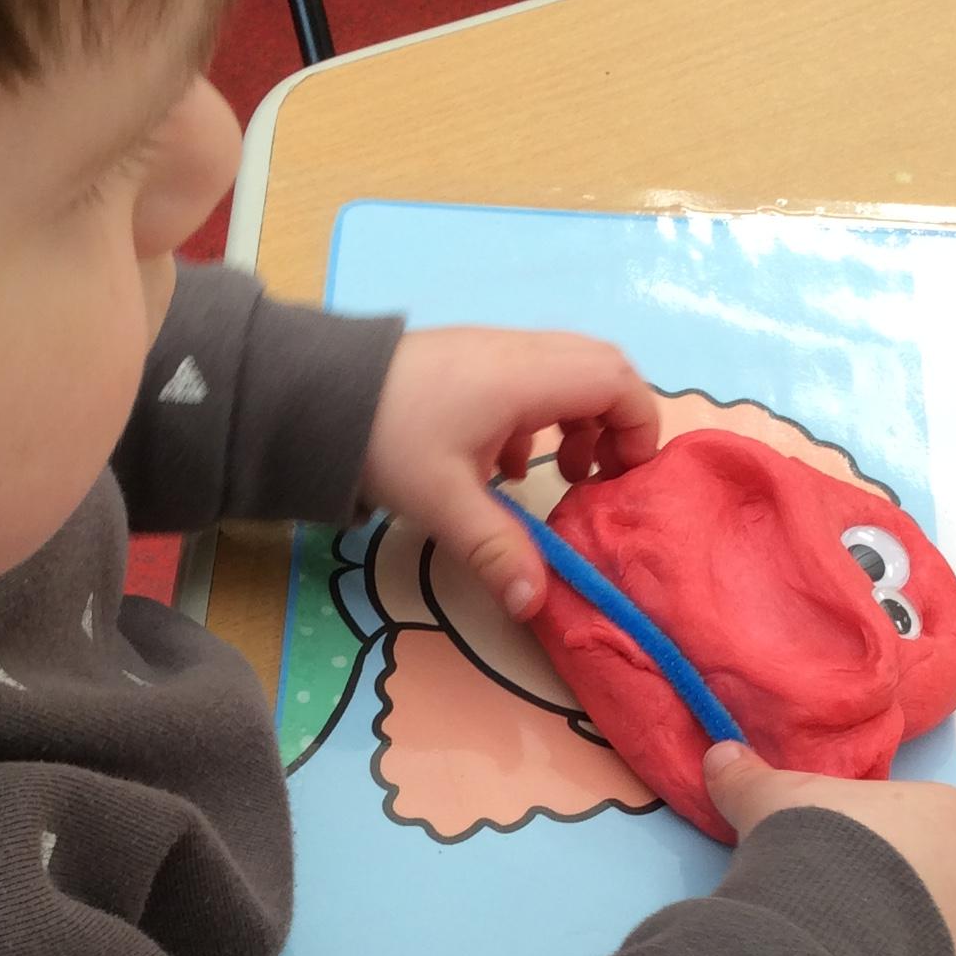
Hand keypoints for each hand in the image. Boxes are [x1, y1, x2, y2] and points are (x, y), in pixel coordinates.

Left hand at [359, 325, 658, 617]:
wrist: (316, 392)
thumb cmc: (389, 437)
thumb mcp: (444, 502)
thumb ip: (496, 551)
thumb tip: (535, 603)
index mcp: (528, 378)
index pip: (618, 383)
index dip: (639, 428)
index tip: (624, 480)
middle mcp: (522, 354)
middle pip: (602, 371)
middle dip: (616, 425)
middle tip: (600, 479)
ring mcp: (495, 351)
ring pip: (567, 374)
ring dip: (579, 423)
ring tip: (562, 475)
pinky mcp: (471, 361)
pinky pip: (532, 380)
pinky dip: (540, 420)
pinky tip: (505, 468)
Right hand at [704, 745, 955, 955]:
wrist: (837, 932)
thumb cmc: (820, 846)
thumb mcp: (771, 801)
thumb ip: (749, 777)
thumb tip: (720, 752)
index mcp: (948, 813)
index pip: (908, 821)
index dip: (861, 837)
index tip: (823, 855)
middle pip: (929, 879)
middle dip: (883, 890)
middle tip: (828, 903)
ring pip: (934, 936)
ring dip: (895, 941)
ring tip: (839, 950)